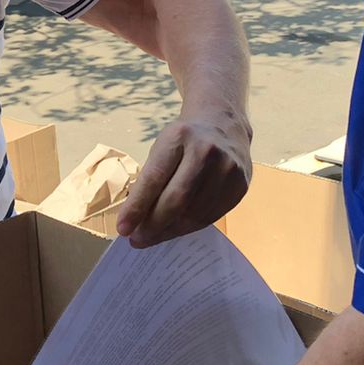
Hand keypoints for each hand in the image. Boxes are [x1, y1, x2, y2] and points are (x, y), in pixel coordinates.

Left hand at [116, 109, 251, 247]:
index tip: (122, 228)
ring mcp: (228, 169)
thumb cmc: (184, 140)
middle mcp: (207, 151)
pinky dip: (189, 228)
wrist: (223, 125)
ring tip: (154, 236)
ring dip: (170, 231)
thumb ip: (151, 180)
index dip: (137, 207)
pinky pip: (211, 217)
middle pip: (177, 200)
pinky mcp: (240, 186)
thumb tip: (136, 220)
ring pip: (194, 214)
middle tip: (137, 239)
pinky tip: (176, 229)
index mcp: (179, 137)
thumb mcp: (163, 148)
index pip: (154, 178)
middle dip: (153, 225)